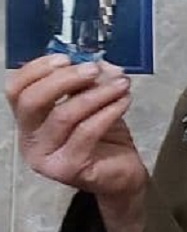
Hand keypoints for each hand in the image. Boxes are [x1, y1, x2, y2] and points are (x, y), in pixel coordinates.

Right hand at [5, 55, 148, 231]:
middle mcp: (29, 140)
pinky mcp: (67, 169)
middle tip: (94, 69)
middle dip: (64, 79)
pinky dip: (108, 111)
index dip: (38, 69)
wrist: (123, 174)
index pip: (17, 90)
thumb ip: (88, 84)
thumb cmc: (103, 137)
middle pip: (31, 101)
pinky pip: (86, 132)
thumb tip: (98, 62)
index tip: (66, 58)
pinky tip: (124, 101)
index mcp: (29, 120)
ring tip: (121, 83)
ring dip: (96, 93)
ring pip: (63, 115)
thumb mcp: (93, 103)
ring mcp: (45, 157)